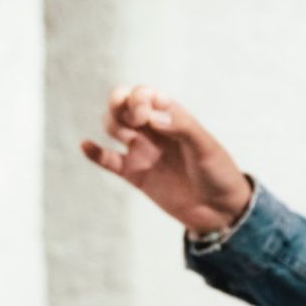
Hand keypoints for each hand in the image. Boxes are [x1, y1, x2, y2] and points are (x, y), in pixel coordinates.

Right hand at [81, 85, 253, 236]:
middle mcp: (154, 130)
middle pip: (123, 106)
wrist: (219, 210)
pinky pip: (108, 160)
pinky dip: (95, 152)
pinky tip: (86, 145)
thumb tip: (151, 117)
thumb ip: (181, 127)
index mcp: (173, 116)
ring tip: (129, 138)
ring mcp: (142, 151)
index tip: (146, 113)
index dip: (139, 97)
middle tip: (136, 121)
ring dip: (113, 125)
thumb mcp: (205, 146)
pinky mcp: (134, 174)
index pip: (145, 94)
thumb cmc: (218, 173)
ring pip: (113, 127)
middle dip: (120, 105)